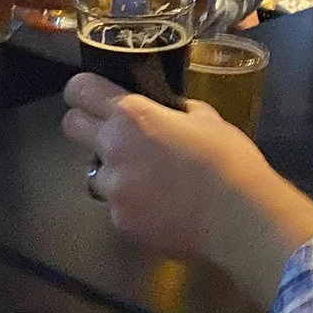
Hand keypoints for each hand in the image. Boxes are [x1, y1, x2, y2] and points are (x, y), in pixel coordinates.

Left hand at [61, 72, 312, 306]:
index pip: (79, 90)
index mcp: (132, 116)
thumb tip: (168, 111)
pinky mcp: (120, 223)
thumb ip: (175, 111)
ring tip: (147, 180)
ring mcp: (113, 190)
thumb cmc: (229, 160)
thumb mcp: (207, 119)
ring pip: (93, 173)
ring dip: (112, 172)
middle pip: (70, 126)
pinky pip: (116, 206)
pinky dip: (132, 204)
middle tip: (114, 134)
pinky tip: (161, 207)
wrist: (242, 220)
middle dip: (86, 125)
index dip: (83, 90)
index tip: (93, 95)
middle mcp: (112, 150)